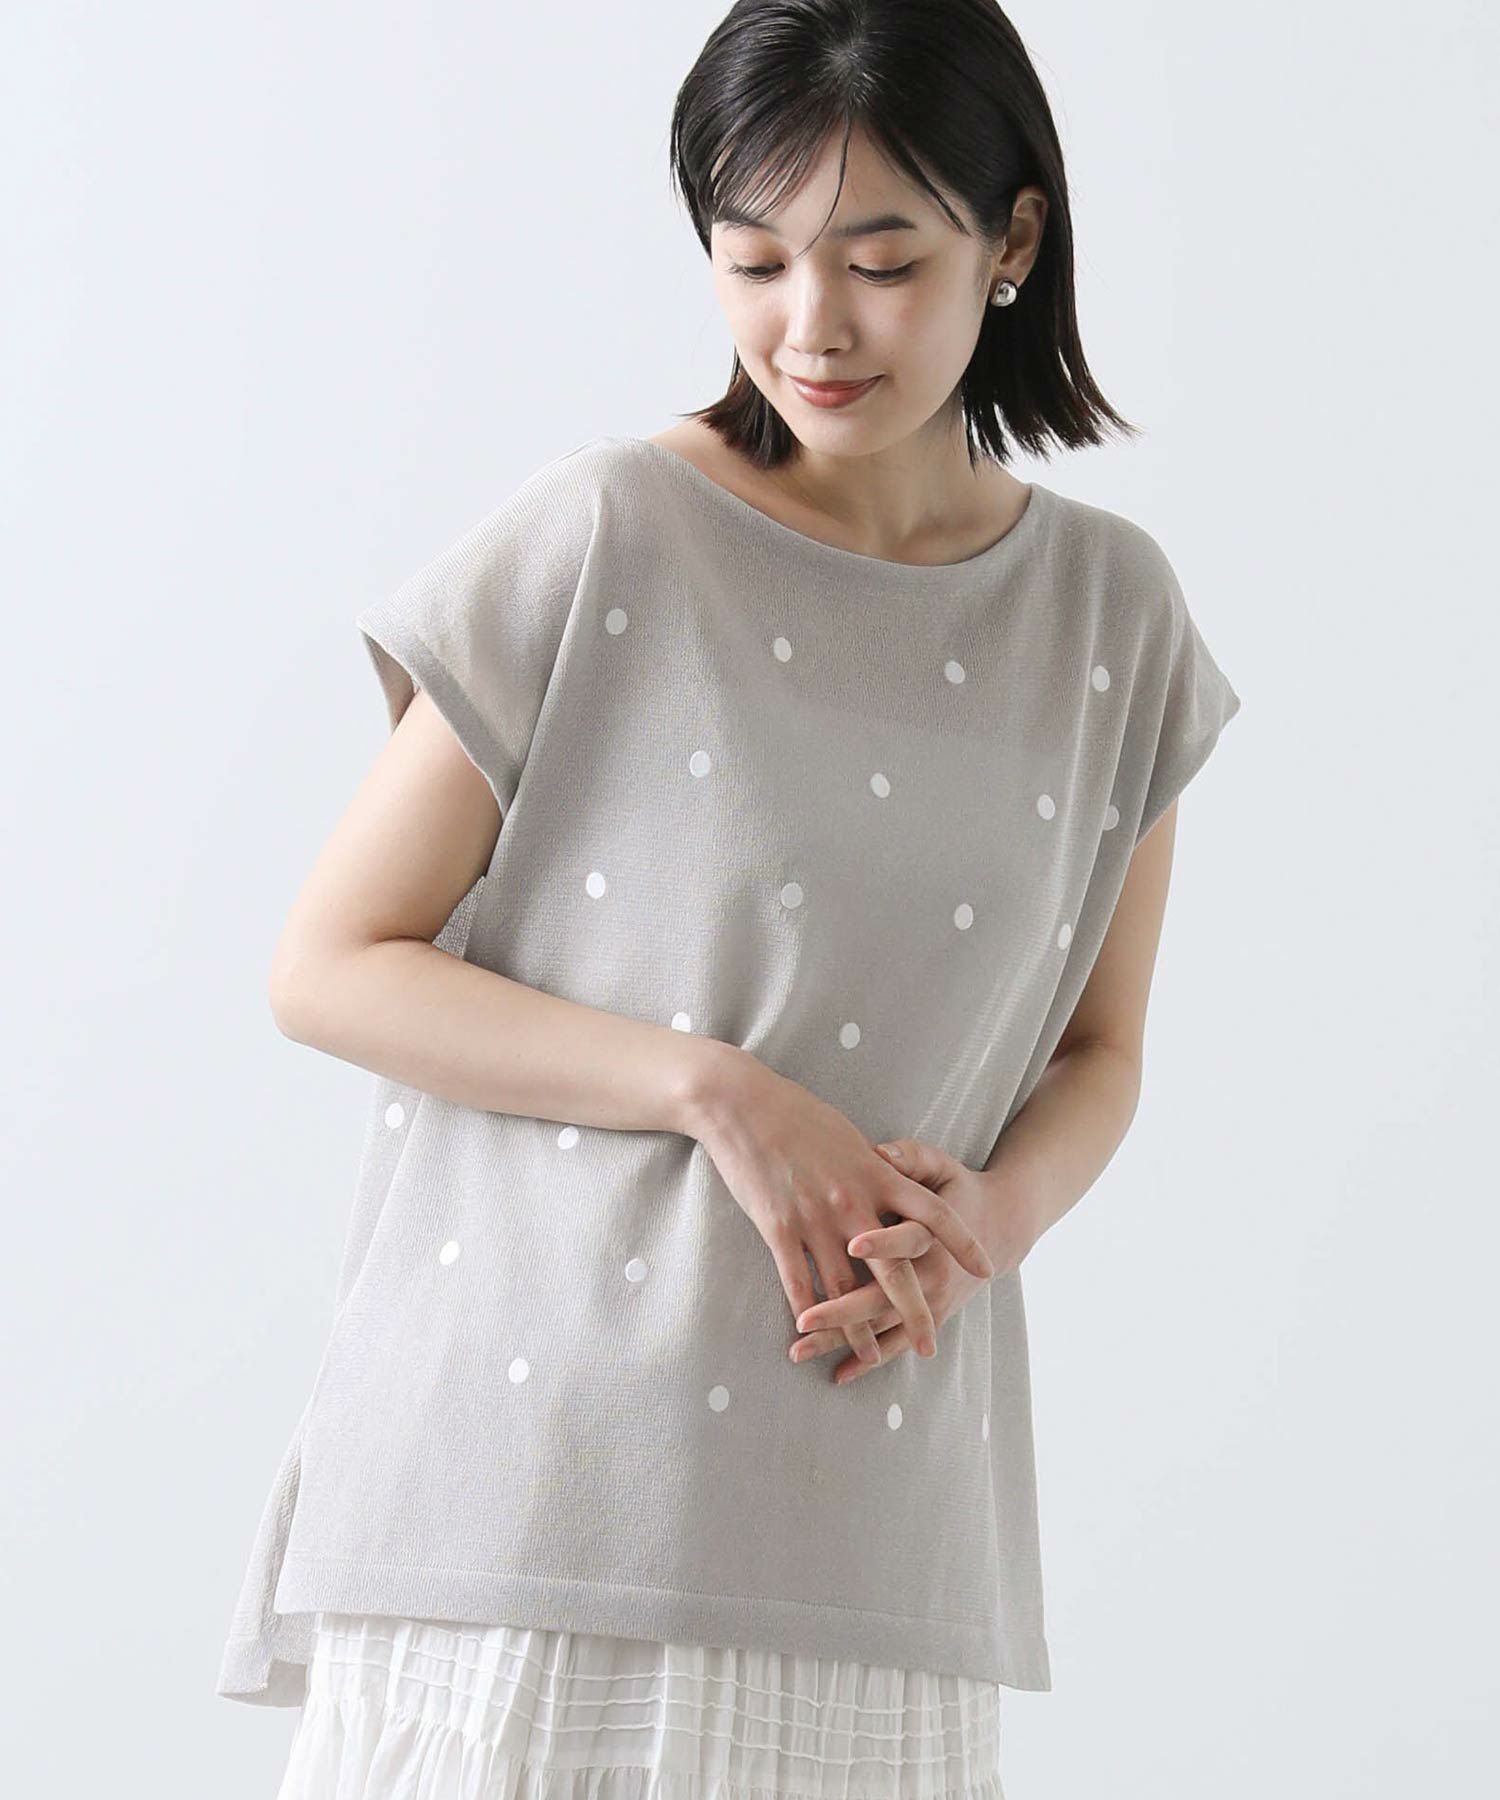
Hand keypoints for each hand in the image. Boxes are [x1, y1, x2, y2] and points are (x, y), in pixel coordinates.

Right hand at [690, 1055, 995, 1369]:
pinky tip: (809, 1333)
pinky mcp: (779, 1227)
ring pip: (844, 1288)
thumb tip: (893, 1181)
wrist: (743, 1104)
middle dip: (915, 1311)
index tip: (986, 1269)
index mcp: (879, 1174)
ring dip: (858, 1328)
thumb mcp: (851, 1135)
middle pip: (895, 1269)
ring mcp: (816, 1218)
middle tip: (931, 1345)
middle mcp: (854, 1202)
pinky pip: (797, 1280)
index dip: (962, 1244)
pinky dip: (806, 1311)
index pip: (935, 1215)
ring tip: (871, 1356)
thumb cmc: (798, 1113)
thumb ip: (877, 1166)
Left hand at [788, 1136, 1026, 1383]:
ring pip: (881, 1324)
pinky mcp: (930, 1315)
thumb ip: (910, 1157)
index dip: (882, 1241)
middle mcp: (933, 1270)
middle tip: (804, 1321)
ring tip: (798, 1350)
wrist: (1001, 1225)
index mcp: (932, 1228)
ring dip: (840, 1340)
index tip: (851, 1245)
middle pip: (885, 1295)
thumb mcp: (939, 1165)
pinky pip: (894, 1343)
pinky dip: (866, 1361)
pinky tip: (836, 1375)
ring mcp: (931, 1298)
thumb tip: (881, 1153)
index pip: (906, 1237)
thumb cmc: (956, 1188)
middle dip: (843, 1310)